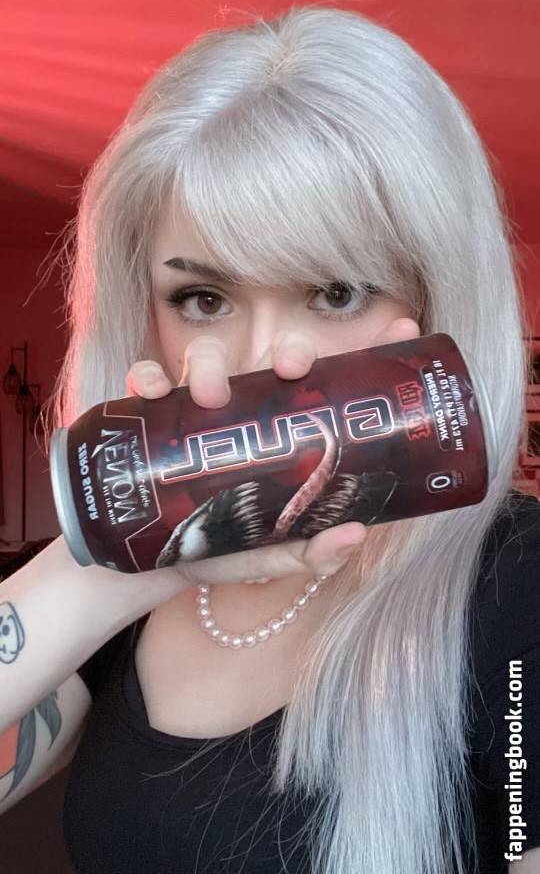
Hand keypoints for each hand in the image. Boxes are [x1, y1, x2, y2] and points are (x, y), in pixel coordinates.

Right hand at [123, 318, 419, 591]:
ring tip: (208, 395)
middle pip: (273, 358)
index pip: (332, 382)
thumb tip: (355, 533)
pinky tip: (150, 391)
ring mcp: (198, 408)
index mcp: (285, 430)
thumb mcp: (273, 555)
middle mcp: (246, 408)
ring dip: (210, 364)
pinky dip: (147, 377)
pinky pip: (147, 382)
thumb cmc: (223, 548)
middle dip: (290, 349)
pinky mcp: (151, 416)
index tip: (404, 330)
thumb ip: (314, 553)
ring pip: (207, 357)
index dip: (371, 348)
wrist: (154, 568)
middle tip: (293, 369)